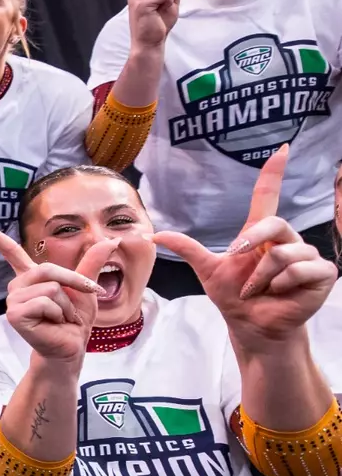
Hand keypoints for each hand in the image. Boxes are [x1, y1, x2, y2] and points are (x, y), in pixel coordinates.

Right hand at [0, 224, 115, 363]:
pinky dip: (58, 314)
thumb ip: (93, 262)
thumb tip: (112, 240)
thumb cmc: (74, 320)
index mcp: (30, 278)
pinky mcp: (15, 314)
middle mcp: (18, 286)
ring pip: (50, 288)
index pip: (10, 252)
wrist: (71, 348)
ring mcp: (13, 300)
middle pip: (48, 269)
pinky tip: (53, 324)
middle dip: (73, 284)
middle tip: (79, 305)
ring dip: (66, 306)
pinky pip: (44, 302)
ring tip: (61, 319)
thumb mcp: (86, 287)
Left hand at [153, 146, 336, 349]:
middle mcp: (286, 240)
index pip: (268, 197)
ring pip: (284, 253)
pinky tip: (278, 293)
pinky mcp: (321, 274)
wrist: (253, 326)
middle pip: (274, 223)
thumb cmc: (236, 297)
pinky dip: (281, 284)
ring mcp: (307, 256)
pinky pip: (300, 270)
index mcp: (261, 235)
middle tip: (237, 259)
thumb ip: (188, 249)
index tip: (281, 150)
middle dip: (252, 242)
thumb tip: (155, 235)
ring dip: (262, 277)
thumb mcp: (209, 271)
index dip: (273, 174)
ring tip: (257, 290)